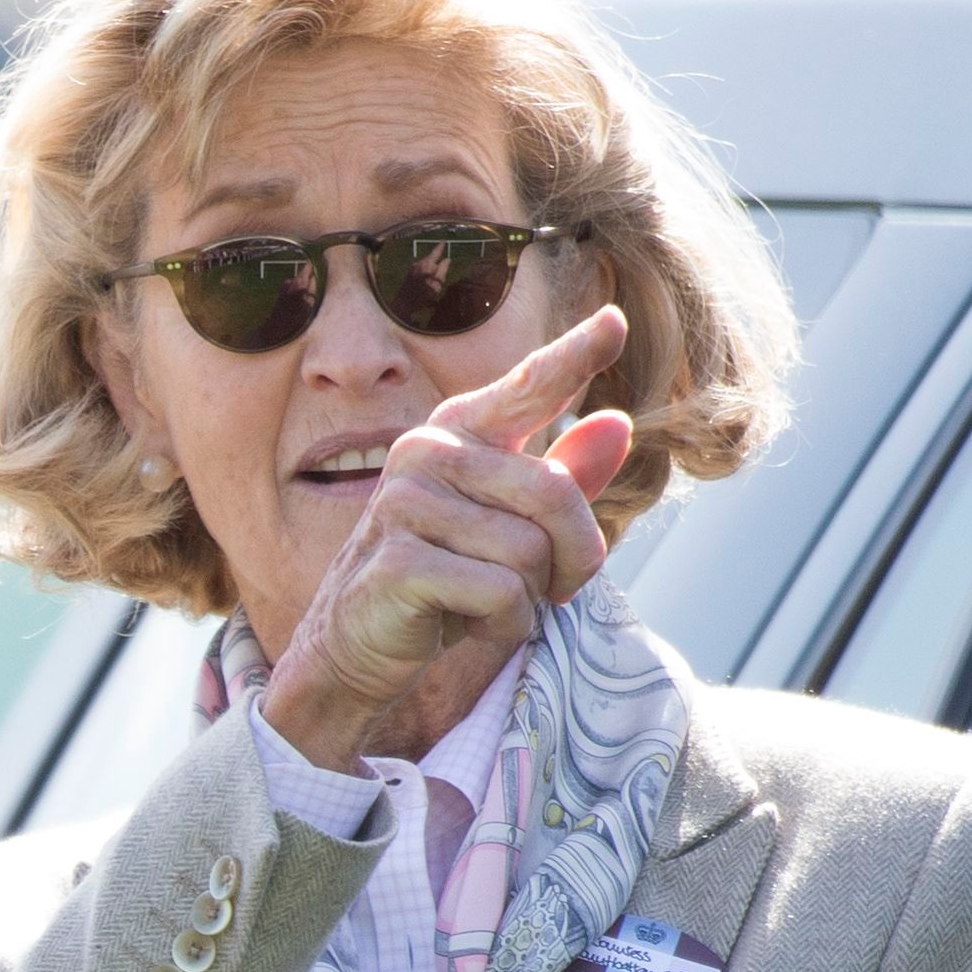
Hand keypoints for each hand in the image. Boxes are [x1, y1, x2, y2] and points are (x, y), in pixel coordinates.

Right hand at [263, 305, 635, 768]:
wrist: (353, 649)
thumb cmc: (441, 584)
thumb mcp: (508, 530)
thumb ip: (563, 481)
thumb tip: (617, 425)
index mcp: (457, 433)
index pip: (528, 386)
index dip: (575, 356)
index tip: (614, 322)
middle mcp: (427, 453)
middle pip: (554, 495)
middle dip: (573, 556)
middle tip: (558, 588)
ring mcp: (404, 503)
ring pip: (529, 551)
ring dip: (529, 598)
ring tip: (489, 607)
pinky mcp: (398, 562)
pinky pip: (499, 592)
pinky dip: (502, 625)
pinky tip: (467, 626)